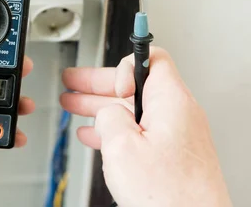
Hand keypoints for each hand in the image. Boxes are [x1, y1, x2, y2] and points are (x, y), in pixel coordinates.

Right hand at [61, 47, 231, 206]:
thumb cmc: (171, 196)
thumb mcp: (122, 146)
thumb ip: (108, 117)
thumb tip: (106, 112)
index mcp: (171, 101)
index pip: (153, 59)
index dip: (124, 66)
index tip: (110, 84)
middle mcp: (178, 114)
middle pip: (134, 85)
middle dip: (98, 83)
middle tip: (74, 80)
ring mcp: (176, 136)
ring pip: (132, 110)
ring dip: (100, 106)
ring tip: (73, 104)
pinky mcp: (172, 156)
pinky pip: (139, 132)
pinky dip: (114, 130)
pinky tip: (93, 135)